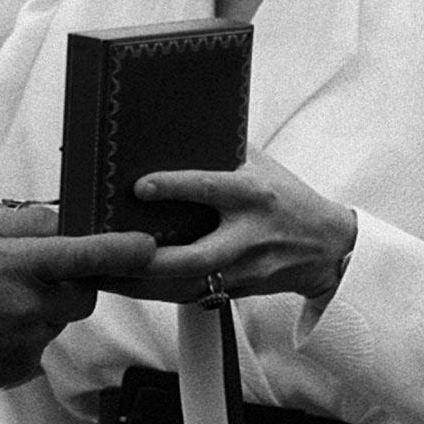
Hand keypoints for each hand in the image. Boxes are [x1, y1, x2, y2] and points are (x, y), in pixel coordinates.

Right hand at [0, 206, 153, 394]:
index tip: (147, 247)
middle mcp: (27, 306)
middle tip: (39, 277)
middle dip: (74, 285)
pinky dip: (24, 339)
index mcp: (17, 266)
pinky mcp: (17, 371)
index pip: (85, 256)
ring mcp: (24, 344)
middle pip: (83, 296)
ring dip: (43, 312)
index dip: (122, 251)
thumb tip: (60, 223)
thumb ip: (22, 225)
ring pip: (58, 323)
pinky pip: (37, 350)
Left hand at [98, 149, 356, 304]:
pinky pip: (187, 295)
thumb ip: (222, 150)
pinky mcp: (235, 292)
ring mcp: (243, 270)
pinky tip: (119, 284)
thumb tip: (170, 128)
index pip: (211, 189)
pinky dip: (151, 292)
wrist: (327, 247)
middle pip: (196, 257)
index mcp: (255, 195)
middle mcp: (249, 236)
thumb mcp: (262, 164)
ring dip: (138, 283)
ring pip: (184, 285)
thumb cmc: (286, 196)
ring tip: (96, 273)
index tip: (139, 187)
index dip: (175, 187)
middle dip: (148, 258)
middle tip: (106, 249)